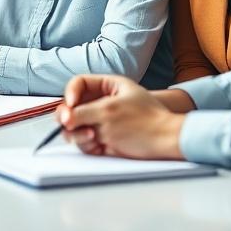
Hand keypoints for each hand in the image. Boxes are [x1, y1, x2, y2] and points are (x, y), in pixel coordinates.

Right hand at [57, 74, 184, 159]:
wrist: (166, 142)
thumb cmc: (144, 122)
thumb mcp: (109, 112)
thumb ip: (82, 113)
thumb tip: (63, 118)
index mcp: (108, 87)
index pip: (79, 84)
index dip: (70, 94)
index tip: (71, 106)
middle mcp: (103, 103)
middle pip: (72, 108)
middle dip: (70, 117)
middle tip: (69, 125)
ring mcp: (102, 123)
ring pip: (75, 127)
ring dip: (78, 133)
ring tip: (93, 137)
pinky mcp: (104, 140)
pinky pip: (84, 142)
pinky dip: (87, 145)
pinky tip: (98, 146)